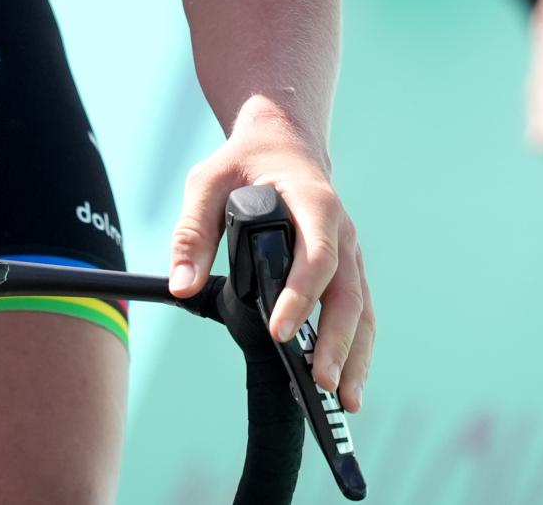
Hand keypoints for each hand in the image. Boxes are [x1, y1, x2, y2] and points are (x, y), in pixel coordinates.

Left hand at [167, 98, 373, 411]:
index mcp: (314, 203)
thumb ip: (192, 231)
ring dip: (355, 355)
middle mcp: (342, 231)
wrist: (282, 143)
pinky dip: (356, 349)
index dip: (302, 295)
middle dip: (336, 341)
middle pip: (349, 292)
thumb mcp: (207, 182)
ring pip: (361, 309)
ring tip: (344, 400)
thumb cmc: (243, 163)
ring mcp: (350, 254)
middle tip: (320, 383)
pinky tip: (346, 383)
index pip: (318, 254)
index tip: (280, 330)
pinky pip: (359, 313)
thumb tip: (181, 285)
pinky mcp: (348, 271)